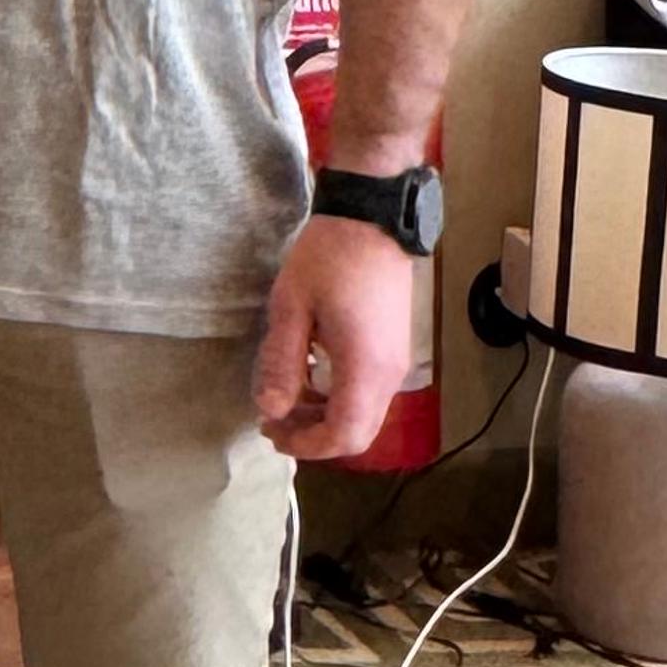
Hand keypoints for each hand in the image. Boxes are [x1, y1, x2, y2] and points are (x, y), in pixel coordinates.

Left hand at [254, 213, 412, 459]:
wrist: (372, 221)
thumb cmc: (327, 260)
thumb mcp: (291, 307)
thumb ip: (281, 362)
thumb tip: (270, 409)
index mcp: (365, 368)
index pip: (344, 434)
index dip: (306, 445)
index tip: (270, 430)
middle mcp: (389, 375)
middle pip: (358, 433)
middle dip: (314, 437)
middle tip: (272, 420)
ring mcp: (396, 363)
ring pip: (365, 415)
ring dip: (325, 418)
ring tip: (284, 400)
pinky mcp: (393, 350)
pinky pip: (369, 394)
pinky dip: (338, 399)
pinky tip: (309, 377)